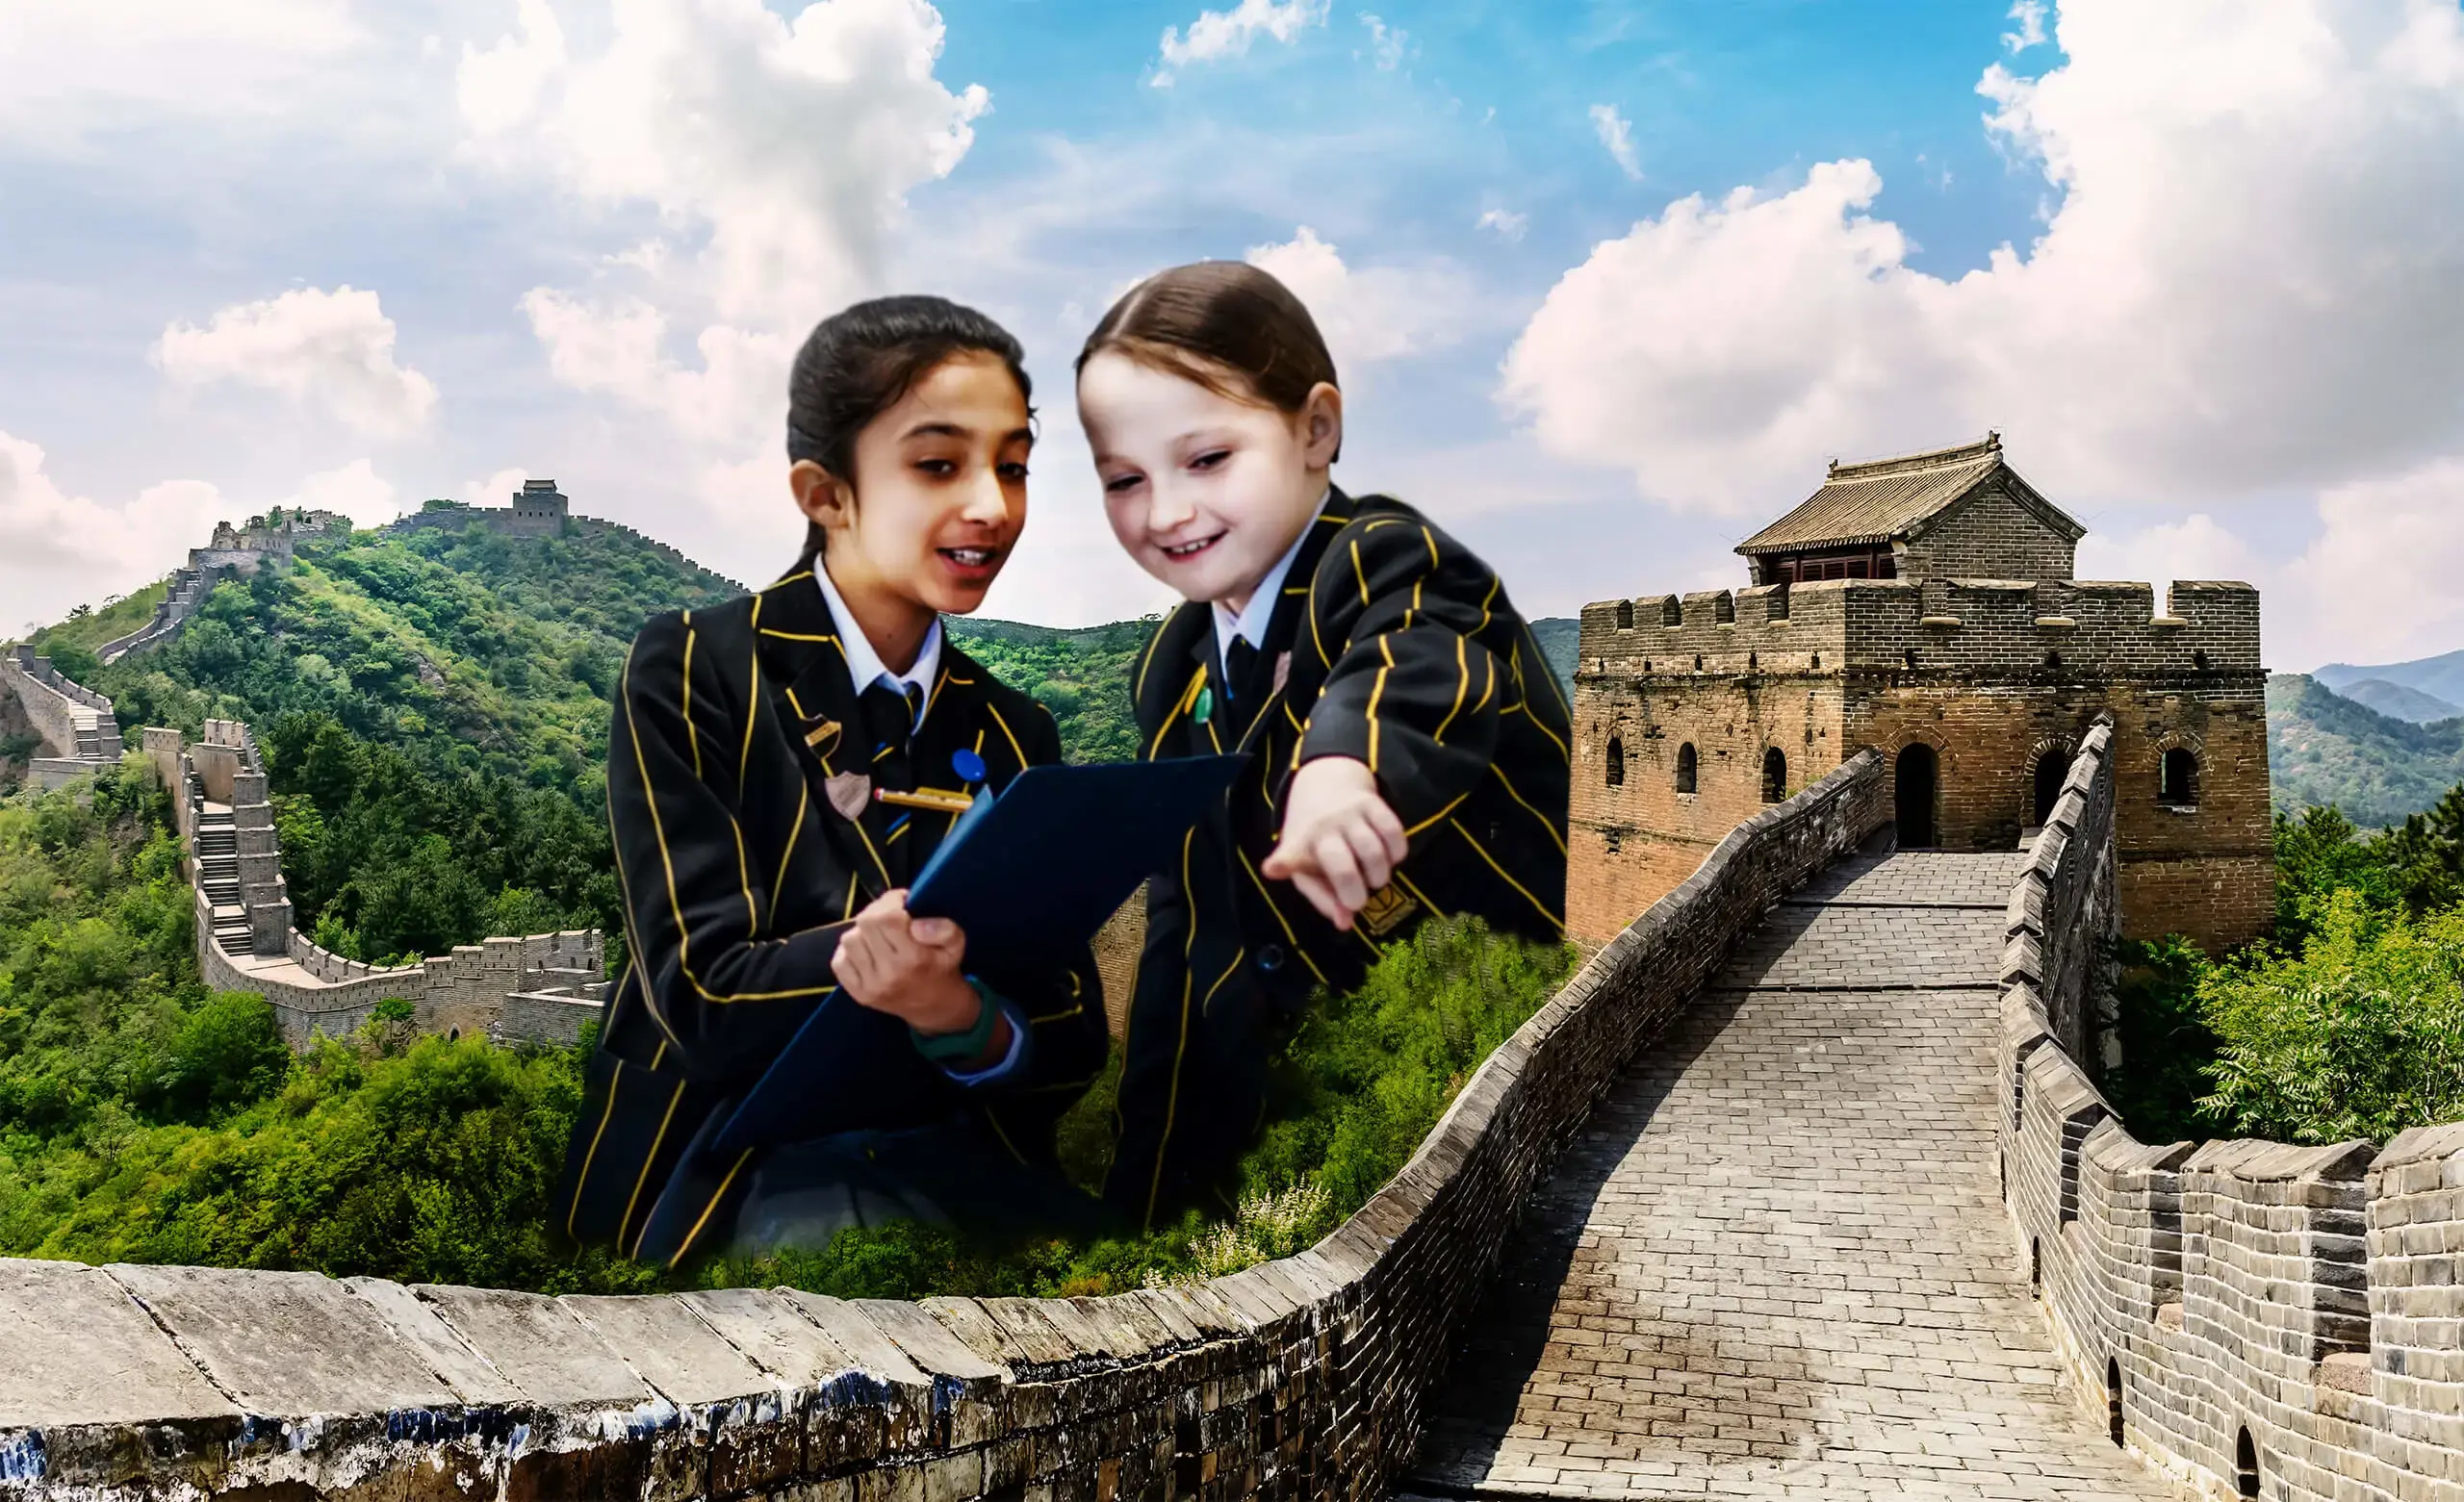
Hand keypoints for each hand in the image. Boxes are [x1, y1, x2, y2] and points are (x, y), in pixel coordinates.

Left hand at [831, 890, 979, 1033]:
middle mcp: (889, 973)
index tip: (901, 901)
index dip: (890, 900)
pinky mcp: (857, 994)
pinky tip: (867, 952)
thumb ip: (944, 929)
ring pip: (849, 940)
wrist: (934, 1008)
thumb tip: (915, 924)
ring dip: (862, 932)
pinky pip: (839, 961)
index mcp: (913, 958)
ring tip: (878, 936)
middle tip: (888, 915)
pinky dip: (850, 952)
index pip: (887, 917)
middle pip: (865, 924)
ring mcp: (870, 986)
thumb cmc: (942, 968)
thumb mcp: (956, 944)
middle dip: (876, 912)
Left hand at [1260, 756, 1408, 928]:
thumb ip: (1324, 900)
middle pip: (1342, 867)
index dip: (1283, 863)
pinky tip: (1389, 857)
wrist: (1326, 782)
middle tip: (1357, 901)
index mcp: (1299, 845)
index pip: (1290, 855)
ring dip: (1379, 875)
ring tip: (1375, 879)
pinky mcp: (1373, 802)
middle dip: (1354, 894)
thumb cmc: (1314, 839)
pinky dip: (1397, 854)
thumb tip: (1346, 923)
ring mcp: (1348, 813)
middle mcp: (1322, 827)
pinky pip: (1393, 833)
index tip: (1274, 868)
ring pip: (1374, 852)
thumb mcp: (1307, 868)